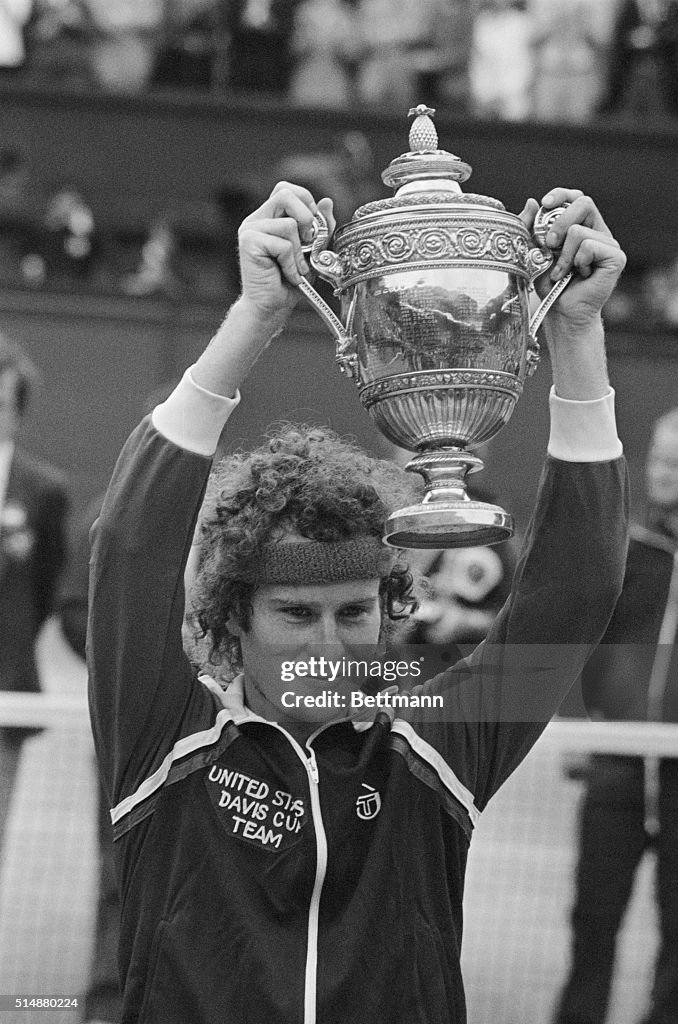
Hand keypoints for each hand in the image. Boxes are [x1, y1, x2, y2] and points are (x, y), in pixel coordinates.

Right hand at [238, 181, 335, 320]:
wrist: (271, 308)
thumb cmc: (289, 282)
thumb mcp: (312, 250)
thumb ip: (320, 227)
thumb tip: (327, 202)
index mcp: (268, 216)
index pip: (286, 189)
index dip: (305, 202)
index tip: (312, 228)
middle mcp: (256, 219)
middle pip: (285, 193)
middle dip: (306, 218)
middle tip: (307, 243)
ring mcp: (250, 229)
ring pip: (288, 223)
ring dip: (299, 251)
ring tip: (294, 268)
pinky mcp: (248, 242)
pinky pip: (282, 244)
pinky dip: (291, 263)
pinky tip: (287, 275)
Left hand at [520, 188, 625, 327]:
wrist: (562, 311)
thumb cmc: (550, 284)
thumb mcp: (533, 252)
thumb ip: (530, 227)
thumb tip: (532, 201)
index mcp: (581, 225)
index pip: (576, 197)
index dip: (561, 195)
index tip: (545, 204)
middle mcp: (597, 231)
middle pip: (583, 203)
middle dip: (559, 223)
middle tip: (549, 246)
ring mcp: (609, 243)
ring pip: (580, 231)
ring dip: (564, 255)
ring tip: (563, 272)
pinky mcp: (616, 257)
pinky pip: (590, 246)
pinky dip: (577, 262)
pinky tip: (580, 275)